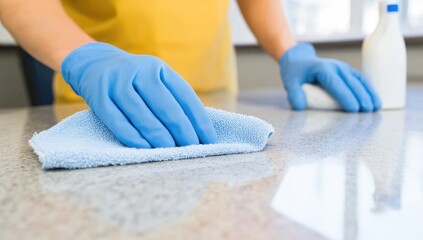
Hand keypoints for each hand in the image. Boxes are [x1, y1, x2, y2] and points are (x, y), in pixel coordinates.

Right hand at [61, 42, 216, 147]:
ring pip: (143, 115)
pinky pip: (118, 121)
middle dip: (182, 131)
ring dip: (159, 137)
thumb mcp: (154, 79)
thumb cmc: (133, 80)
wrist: (93, 63)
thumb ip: (172, 98)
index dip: (199, 120)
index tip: (209, 139)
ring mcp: (117, 82)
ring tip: (172, 152)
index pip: (185, 96)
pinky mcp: (98, 96)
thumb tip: (197, 131)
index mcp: (159, 68)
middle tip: (192, 149)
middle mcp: (140, 71)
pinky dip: (133, 137)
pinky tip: (146, 148)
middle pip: (166, 107)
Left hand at [279, 43, 380, 111]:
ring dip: (369, 93)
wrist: (298, 59)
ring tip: (376, 107)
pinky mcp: (347, 71)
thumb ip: (294, 94)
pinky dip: (368, 89)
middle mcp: (335, 67)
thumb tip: (299, 107)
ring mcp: (343, 67)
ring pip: (359, 80)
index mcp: (322, 69)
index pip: (336, 84)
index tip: (353, 109)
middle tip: (367, 111)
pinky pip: (360, 79)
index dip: (345, 96)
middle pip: (351, 82)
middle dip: (360, 97)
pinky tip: (375, 100)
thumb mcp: (290, 82)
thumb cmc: (295, 72)